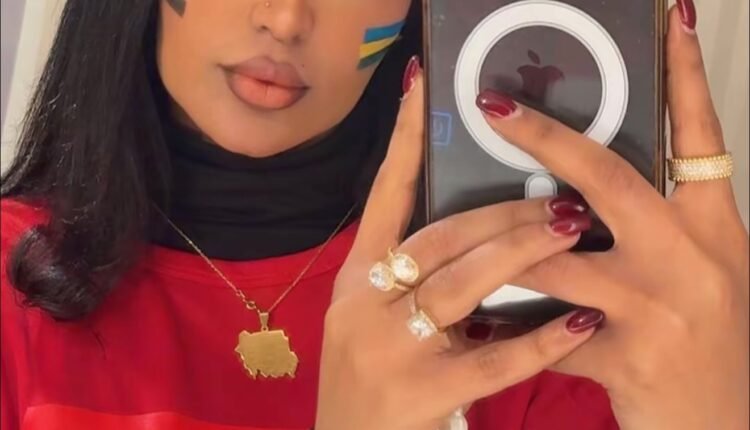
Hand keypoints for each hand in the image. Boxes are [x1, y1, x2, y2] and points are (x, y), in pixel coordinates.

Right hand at [315, 59, 602, 429]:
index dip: (405, 143)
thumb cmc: (371, 380)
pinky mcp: (417, 394)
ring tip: (571, 230)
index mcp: (356, 280)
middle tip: (559, 194)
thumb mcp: (375, 319)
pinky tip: (578, 322)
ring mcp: (387, 348)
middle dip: (502, 211)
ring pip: (463, 284)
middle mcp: (363, 305)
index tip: (425, 91)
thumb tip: (485, 233)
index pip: (383, 197)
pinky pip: (490, 359)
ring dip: (523, 253)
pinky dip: (539, 339)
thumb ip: (415, 278)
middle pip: (439, 238)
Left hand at [477, 7, 748, 429]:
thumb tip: (578, 190)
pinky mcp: (627, 357)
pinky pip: (546, 332)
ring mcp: (660, 308)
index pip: (701, 136)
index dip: (686, 77)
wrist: (722, 427)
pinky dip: (508, 329)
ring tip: (459, 236)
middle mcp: (692, 258)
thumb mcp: (698, 270)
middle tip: (494, 107)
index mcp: (713, 228)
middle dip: (548, 139)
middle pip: (610, 180)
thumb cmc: (705, 341)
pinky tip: (477, 324)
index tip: (672, 21)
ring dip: (505, 249)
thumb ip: (652, 226)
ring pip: (559, 259)